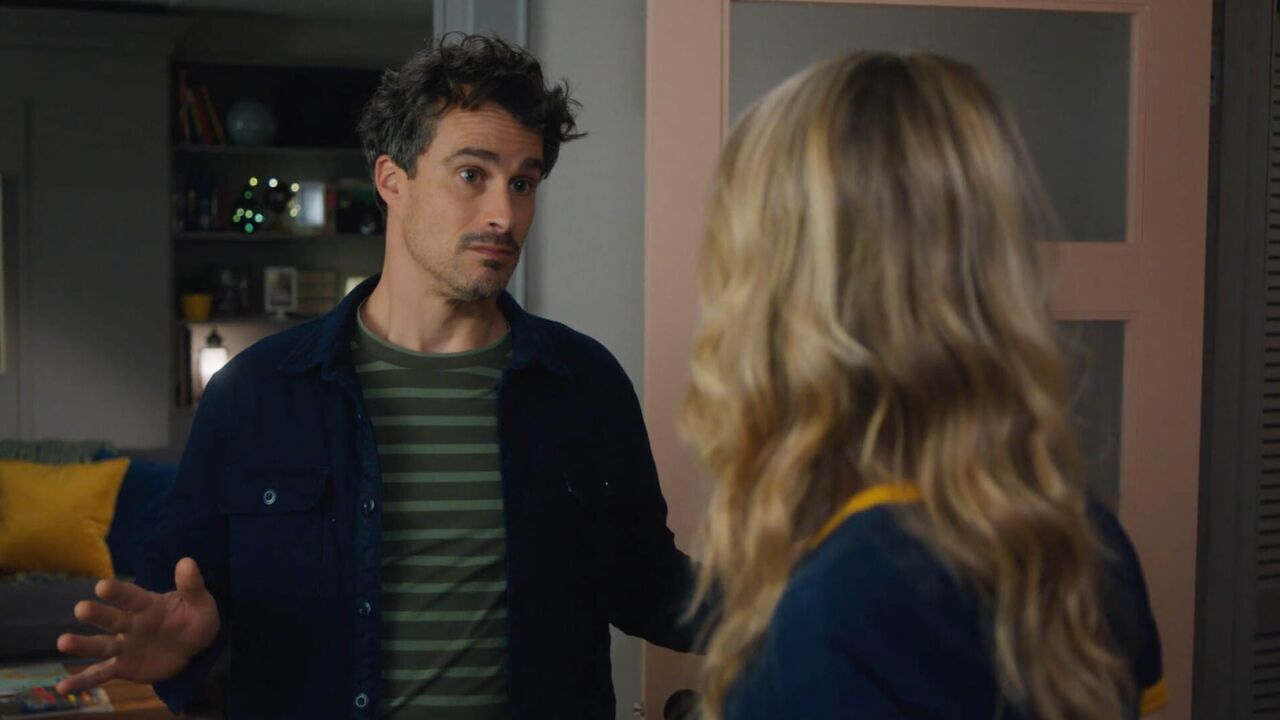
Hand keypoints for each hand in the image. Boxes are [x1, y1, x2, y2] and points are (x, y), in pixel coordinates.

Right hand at [55, 557, 219, 693]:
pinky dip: (83, 681)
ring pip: (102, 646)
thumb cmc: (193, 618)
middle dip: (97, 614)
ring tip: (63, 642)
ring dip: (83, 645)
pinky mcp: (123, 666)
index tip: (101, 586)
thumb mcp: (199, 602)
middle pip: (112, 619)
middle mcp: (131, 624)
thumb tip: (187, 561)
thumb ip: (192, 584)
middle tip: (81, 608)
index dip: (118, 591)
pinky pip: (101, 673)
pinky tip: (63, 688)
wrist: (193, 645)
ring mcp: (124, 645)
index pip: (131, 597)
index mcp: (147, 605)